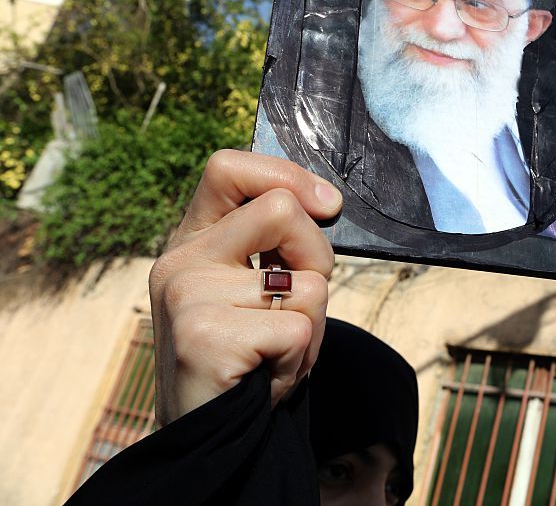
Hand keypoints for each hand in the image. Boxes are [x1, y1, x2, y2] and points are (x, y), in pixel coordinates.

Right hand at [148, 150, 342, 425]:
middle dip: (317, 256)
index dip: (286, 175)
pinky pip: (300, 329)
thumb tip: (326, 200)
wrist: (210, 437)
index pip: (228, 167)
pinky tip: (265, 375)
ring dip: (311, 324)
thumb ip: (279, 243)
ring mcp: (188, 297)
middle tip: (300, 304)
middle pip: (281, 209)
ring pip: (307, 280)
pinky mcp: (205, 337)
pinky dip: (300, 359)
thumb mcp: (261, 289)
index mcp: (193, 241)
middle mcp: (180, 261)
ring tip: (274, 351)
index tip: (325, 205)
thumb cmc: (248, 358)